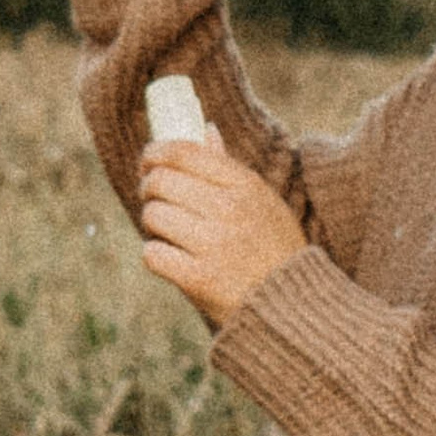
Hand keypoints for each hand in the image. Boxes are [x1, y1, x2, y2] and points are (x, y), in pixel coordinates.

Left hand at [137, 138, 305, 327]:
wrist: (288, 304)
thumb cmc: (273, 248)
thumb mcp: (263, 200)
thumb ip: (229, 168)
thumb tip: (205, 130)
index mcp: (245, 184)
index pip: (184, 153)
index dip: (155, 153)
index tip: (147, 160)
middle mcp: (228, 209)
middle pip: (160, 181)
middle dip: (148, 188)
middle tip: (153, 199)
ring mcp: (212, 244)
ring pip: (153, 216)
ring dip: (153, 224)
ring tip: (168, 232)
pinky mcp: (197, 278)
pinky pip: (152, 254)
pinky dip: (155, 255)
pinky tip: (171, 258)